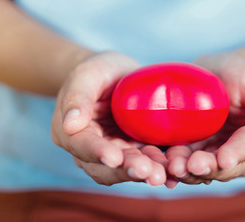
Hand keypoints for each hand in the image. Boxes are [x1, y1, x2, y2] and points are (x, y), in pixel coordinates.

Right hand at [51, 52, 170, 186]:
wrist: (117, 74)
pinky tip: (174, 170)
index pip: (82, 145)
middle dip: (126, 171)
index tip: (113, 158)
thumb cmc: (98, 71)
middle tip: (148, 172)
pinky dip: (159, 167)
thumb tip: (69, 125)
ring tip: (163, 174)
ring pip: (127, 169)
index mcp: (71, 133)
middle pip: (105, 168)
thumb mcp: (86, 74)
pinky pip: (146, 163)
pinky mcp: (135, 151)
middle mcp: (90, 150)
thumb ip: (77, 97)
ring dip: (145, 173)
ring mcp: (115, 152)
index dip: (97, 153)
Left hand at [166, 53, 244, 183]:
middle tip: (192, 166)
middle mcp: (237, 152)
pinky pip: (184, 161)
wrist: (216, 71)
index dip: (236, 154)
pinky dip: (175, 163)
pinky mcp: (192, 150)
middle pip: (224, 166)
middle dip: (209, 167)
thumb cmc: (241, 73)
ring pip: (203, 169)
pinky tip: (164, 163)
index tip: (224, 160)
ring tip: (175, 166)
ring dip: (189, 171)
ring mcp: (213, 153)